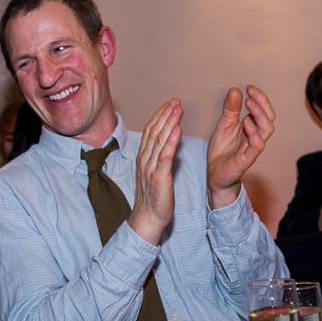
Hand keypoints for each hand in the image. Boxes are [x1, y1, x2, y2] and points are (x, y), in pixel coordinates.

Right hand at [127, 99, 181, 244]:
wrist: (147, 219)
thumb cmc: (153, 198)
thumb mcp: (154, 173)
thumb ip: (158, 158)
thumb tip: (167, 143)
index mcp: (143, 158)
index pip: (150, 131)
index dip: (159, 115)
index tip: (169, 104)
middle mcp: (144, 160)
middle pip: (154, 131)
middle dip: (165, 114)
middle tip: (175, 101)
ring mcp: (150, 168)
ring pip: (159, 140)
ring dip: (169, 122)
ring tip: (177, 109)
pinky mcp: (159, 178)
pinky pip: (165, 156)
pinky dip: (171, 141)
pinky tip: (178, 130)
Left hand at [206, 85, 275, 208]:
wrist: (215, 174)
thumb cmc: (223, 150)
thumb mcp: (224, 125)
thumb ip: (230, 109)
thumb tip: (236, 90)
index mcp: (252, 127)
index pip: (264, 110)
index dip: (260, 98)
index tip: (249, 87)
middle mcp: (256, 136)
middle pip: (269, 118)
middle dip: (262, 103)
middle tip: (251, 92)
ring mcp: (252, 147)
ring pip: (267, 130)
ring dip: (259, 115)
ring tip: (249, 103)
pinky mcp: (247, 159)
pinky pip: (257, 146)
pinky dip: (254, 133)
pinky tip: (245, 123)